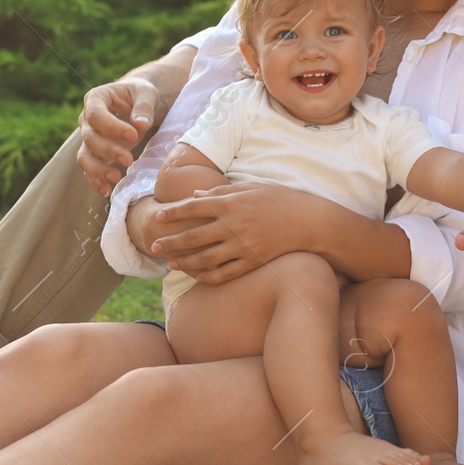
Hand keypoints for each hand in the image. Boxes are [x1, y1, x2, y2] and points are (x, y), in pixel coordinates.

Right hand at [77, 77, 159, 194]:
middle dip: (109, 150)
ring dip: (98, 170)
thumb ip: (144, 106)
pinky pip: (89, 171)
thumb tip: (140, 124)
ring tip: (116, 177)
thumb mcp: (146, 93)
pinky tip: (108, 191)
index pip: (96, 114)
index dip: (112, 126)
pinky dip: (96, 182)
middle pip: (90, 138)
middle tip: (129, 159)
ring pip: (84, 157)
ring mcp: (89, 139)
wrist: (138, 104)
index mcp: (96, 99)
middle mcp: (87, 120)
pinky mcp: (95, 155)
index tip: (133, 135)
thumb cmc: (141, 95)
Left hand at [146, 183, 317, 283]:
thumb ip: (221, 192)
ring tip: (170, 263)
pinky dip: (208, 276)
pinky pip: (225, 273)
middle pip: (193, 236)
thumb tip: (194, 196)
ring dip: (185, 262)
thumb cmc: (281, 200)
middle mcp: (234, 226)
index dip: (174, 213)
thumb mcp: (252, 188)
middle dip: (171, 241)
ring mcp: (243, 246)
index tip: (159, 216)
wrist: (310, 222)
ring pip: (205, 258)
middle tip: (154, 246)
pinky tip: (196, 276)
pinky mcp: (253, 262)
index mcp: (232, 203)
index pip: (194, 208)